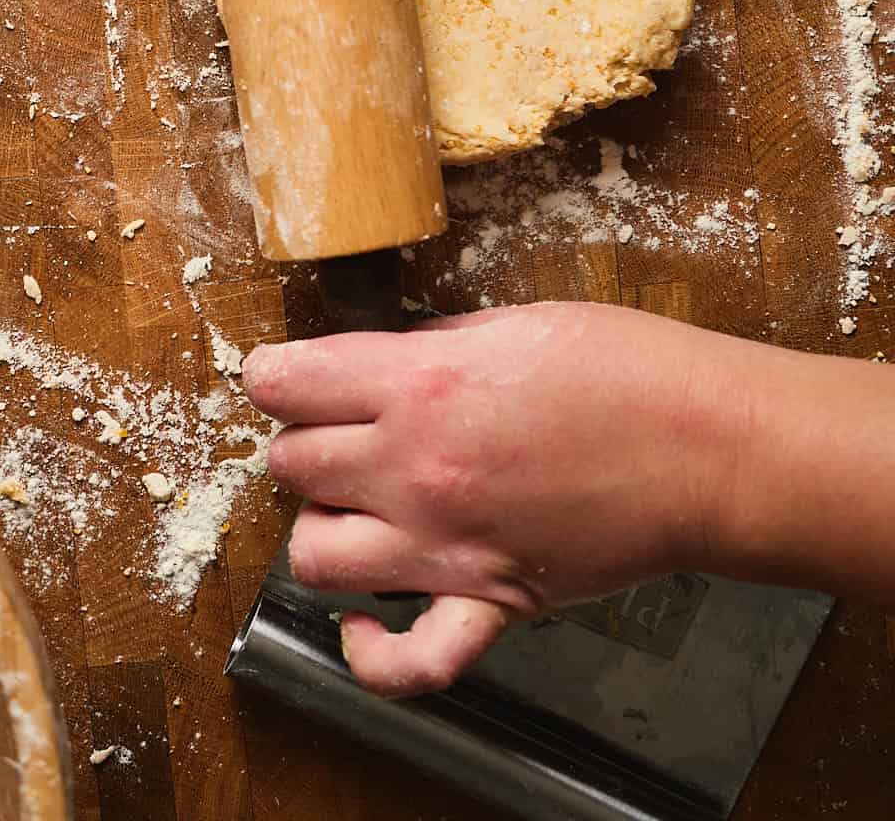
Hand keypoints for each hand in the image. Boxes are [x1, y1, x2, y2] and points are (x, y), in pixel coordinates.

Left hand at [244, 303, 745, 696]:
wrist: (708, 446)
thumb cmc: (627, 370)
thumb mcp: (511, 321)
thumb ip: (430, 346)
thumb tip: (380, 362)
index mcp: (418, 385)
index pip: (283, 382)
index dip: (273, 373)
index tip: (284, 373)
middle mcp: (416, 470)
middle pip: (290, 463)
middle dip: (303, 439)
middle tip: (339, 426)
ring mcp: (448, 547)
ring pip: (314, 556)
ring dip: (322, 526)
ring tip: (355, 503)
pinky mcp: (491, 604)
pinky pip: (407, 661)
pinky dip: (371, 652)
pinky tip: (363, 620)